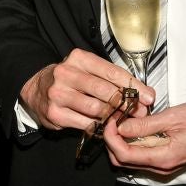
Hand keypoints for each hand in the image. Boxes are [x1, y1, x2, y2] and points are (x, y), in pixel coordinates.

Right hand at [20, 48, 153, 131]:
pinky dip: (99, 127)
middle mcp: (66, 73)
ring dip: (114, 117)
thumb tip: (143, 95)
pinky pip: (85, 123)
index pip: (111, 72)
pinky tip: (106, 126)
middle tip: (140, 112)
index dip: (133, 86)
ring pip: (96, 109)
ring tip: (124, 120)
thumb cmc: (70, 80)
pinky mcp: (55, 113)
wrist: (36, 89)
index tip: (148, 97)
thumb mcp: (87, 71)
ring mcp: (58, 94)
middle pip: (104, 90)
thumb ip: (112, 80)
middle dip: (127, 104)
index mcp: (78, 59)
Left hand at [106, 99, 185, 174]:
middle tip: (114, 119)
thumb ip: (146, 125)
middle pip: (125, 161)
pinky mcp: (171, 158)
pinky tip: (137, 126)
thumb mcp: (174, 117)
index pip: (124, 156)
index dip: (110, 139)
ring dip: (124, 141)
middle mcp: (165, 166)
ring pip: (133, 159)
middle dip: (113, 141)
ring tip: (125, 119)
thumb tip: (121, 128)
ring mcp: (168, 164)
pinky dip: (136, 142)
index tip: (110, 121)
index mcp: (165, 157)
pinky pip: (146, 155)